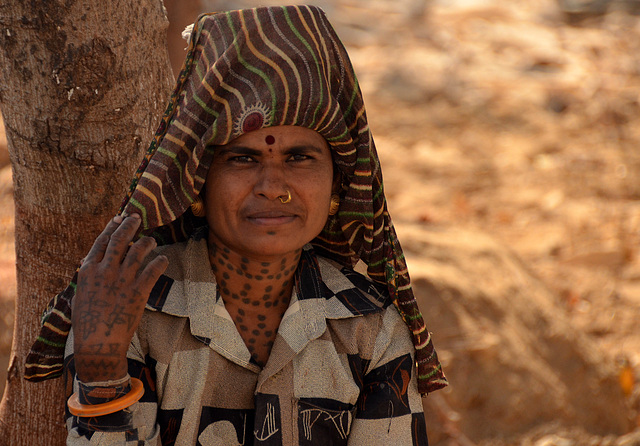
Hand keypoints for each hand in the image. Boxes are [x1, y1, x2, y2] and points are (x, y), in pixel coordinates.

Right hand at [72, 214, 167, 382]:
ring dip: (147, 242)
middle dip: (129, 225)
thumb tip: (86, 261)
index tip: (119, 218)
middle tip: (137, 218)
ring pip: (138, 250)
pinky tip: (163, 259)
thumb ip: (86, 277)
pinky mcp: (138, 292)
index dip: (111, 227)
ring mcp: (122, 281)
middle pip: (120, 239)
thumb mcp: (80, 296)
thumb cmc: (87, 323)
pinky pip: (153, 270)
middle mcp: (105, 271)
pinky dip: (160, 262)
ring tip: (151, 240)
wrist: (98, 345)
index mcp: (88, 271)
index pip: (101, 241)